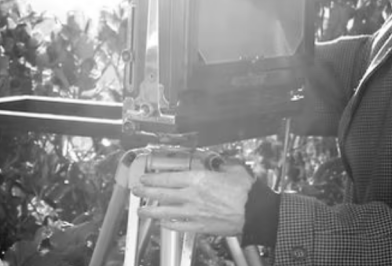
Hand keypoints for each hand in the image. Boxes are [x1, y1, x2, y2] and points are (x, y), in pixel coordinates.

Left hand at [132, 163, 254, 235]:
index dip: (154, 178)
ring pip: (166, 212)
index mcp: (198, 179)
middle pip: (163, 193)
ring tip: (141, 210)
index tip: (145, 177)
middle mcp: (192, 196)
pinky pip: (180, 226)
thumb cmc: (246, 192)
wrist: (255, 212)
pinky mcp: (200, 226)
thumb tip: (217, 164)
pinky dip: (169, 225)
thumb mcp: (232, 169)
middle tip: (136, 190)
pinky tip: (163, 224)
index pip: (169, 178)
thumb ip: (220, 166)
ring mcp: (194, 213)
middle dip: (146, 191)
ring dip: (151, 211)